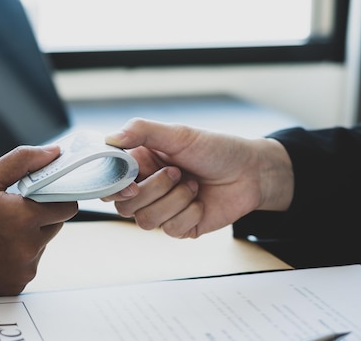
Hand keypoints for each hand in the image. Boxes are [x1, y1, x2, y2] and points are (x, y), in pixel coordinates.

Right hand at [0, 144, 78, 295]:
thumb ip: (23, 161)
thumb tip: (53, 152)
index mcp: (24, 218)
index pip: (67, 206)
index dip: (56, 197)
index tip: (41, 194)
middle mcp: (28, 248)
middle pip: (56, 225)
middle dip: (40, 215)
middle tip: (10, 211)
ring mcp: (23, 270)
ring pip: (42, 245)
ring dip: (29, 236)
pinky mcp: (15, 285)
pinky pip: (28, 264)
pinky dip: (17, 256)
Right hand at [103, 118, 292, 238]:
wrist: (251, 171)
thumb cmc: (215, 148)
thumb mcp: (178, 133)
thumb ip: (141, 131)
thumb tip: (109, 138)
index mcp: (140, 164)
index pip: (110, 181)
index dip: (114, 187)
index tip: (130, 183)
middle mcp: (147, 188)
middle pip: (124, 206)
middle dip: (153, 190)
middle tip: (177, 172)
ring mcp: (162, 210)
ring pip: (145, 221)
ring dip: (174, 201)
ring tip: (192, 184)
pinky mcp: (180, 228)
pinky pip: (170, 230)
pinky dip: (189, 213)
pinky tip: (201, 201)